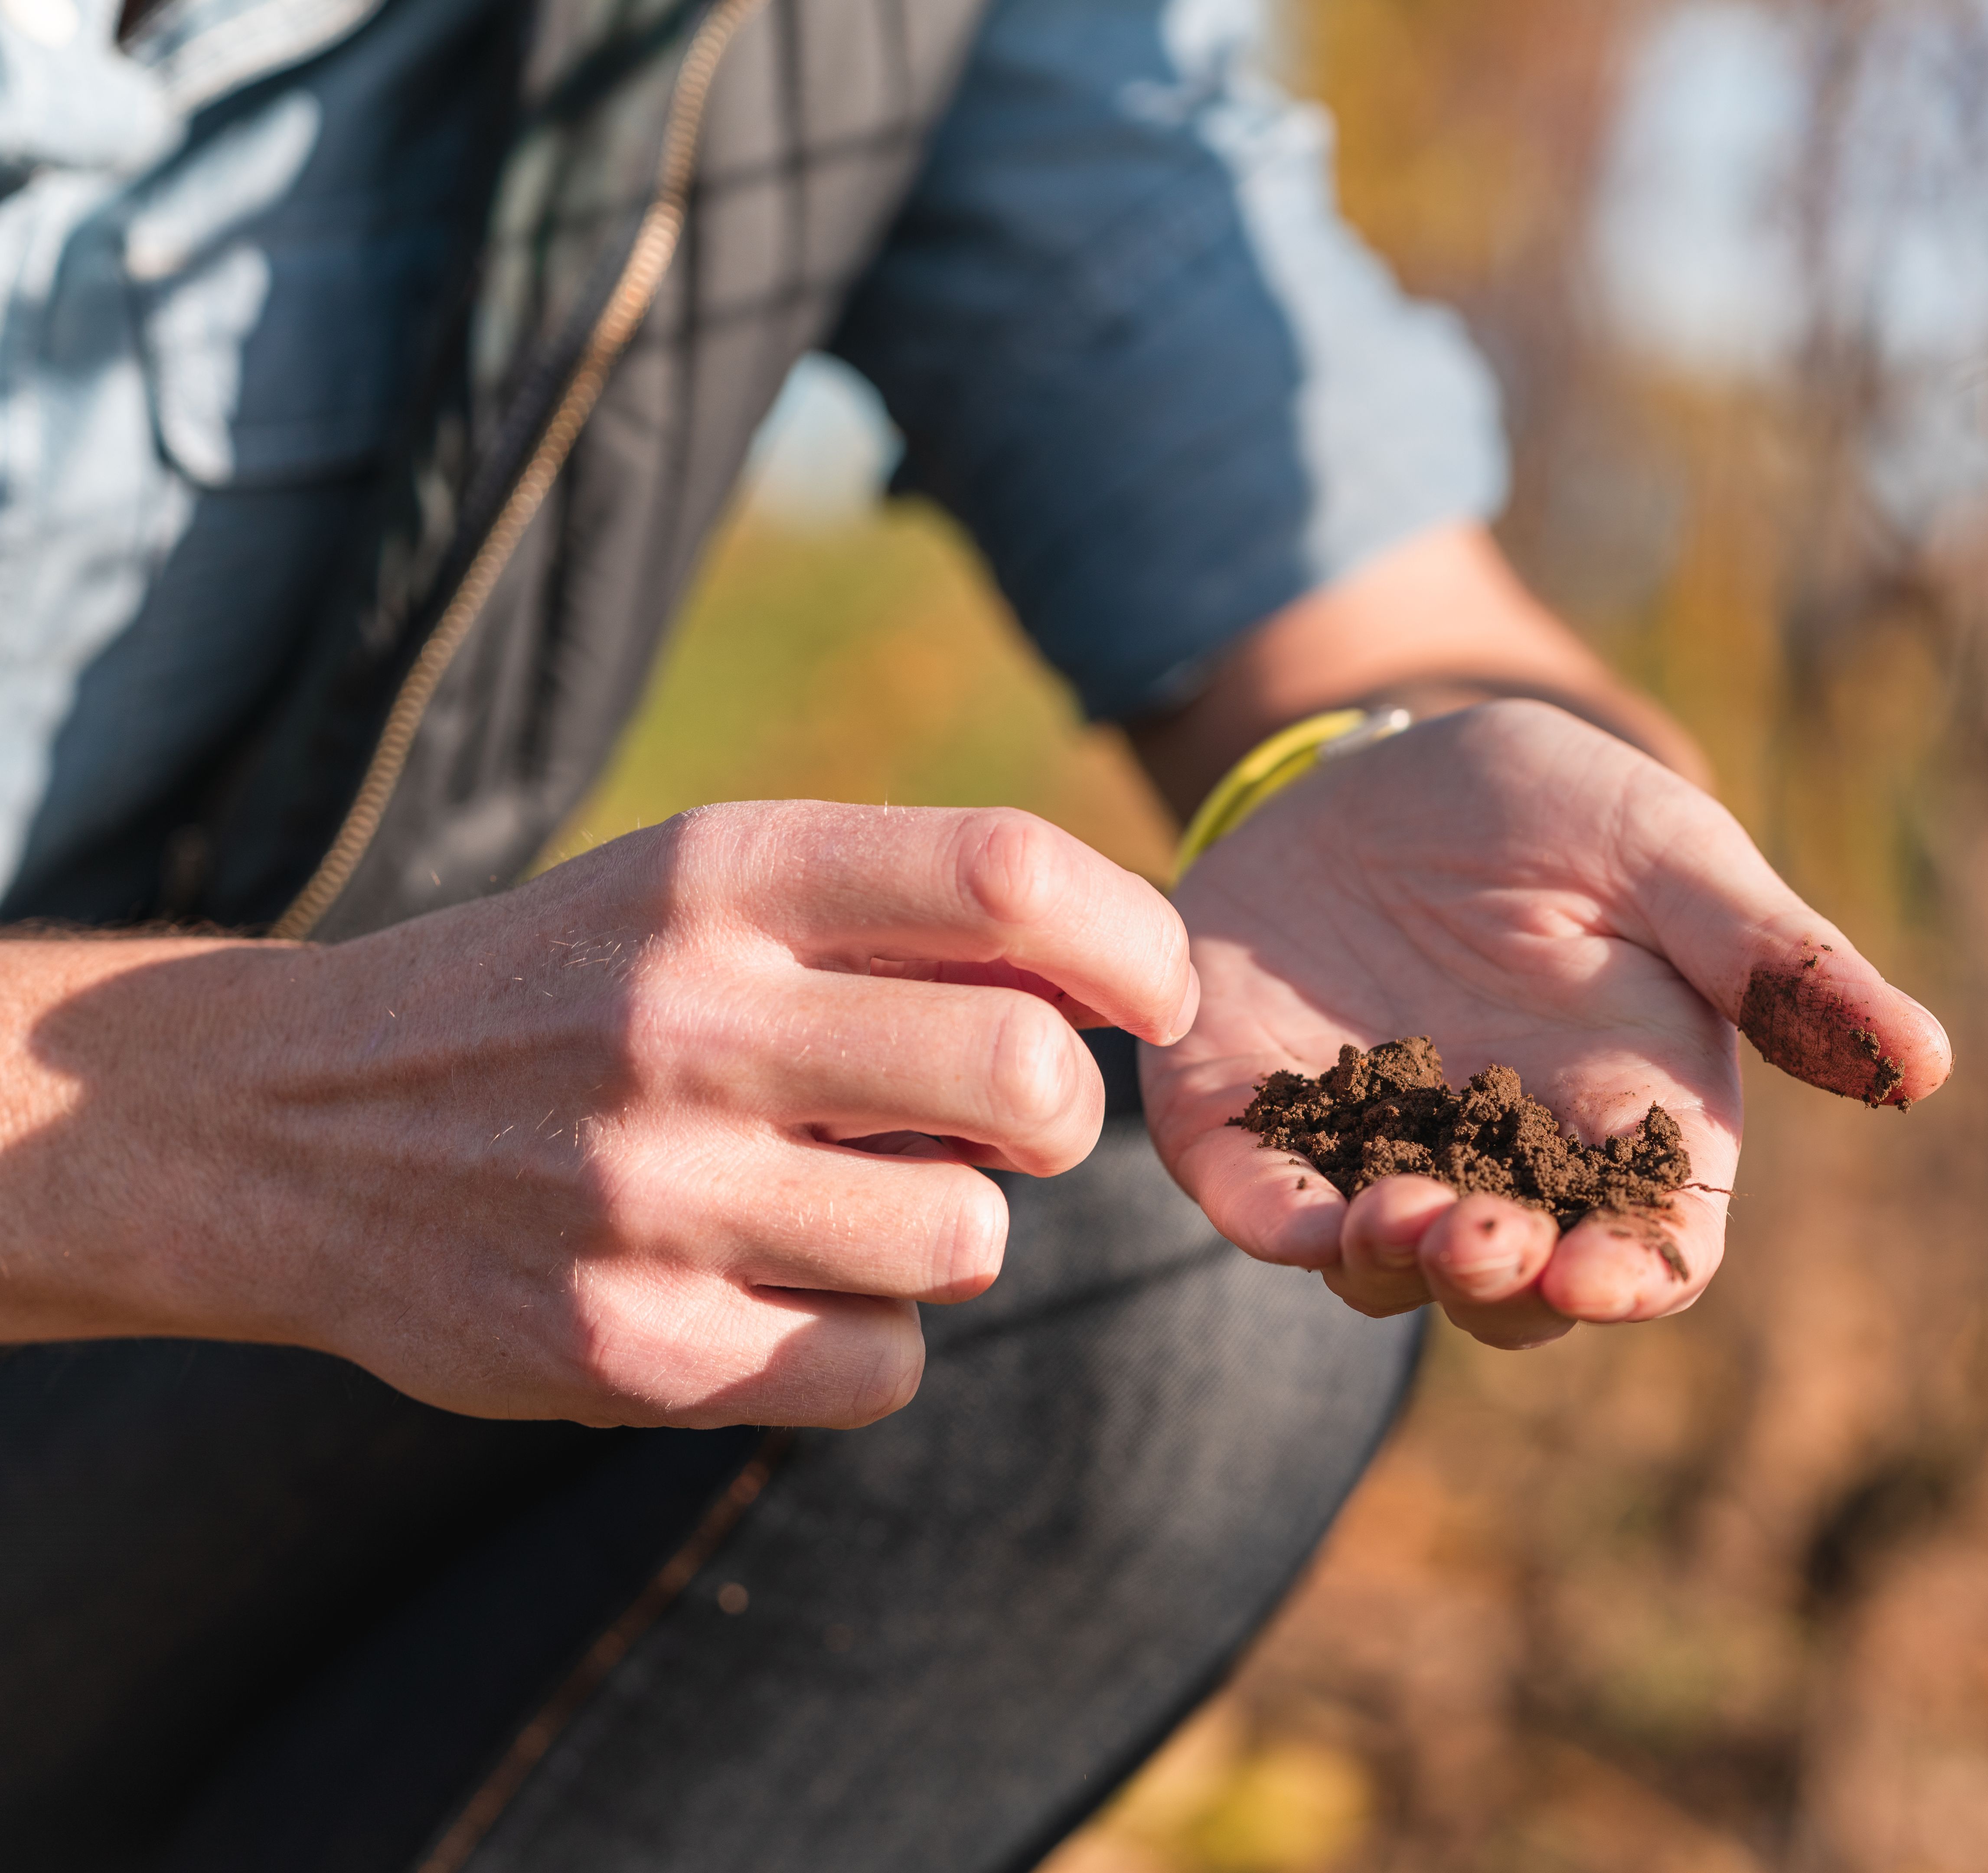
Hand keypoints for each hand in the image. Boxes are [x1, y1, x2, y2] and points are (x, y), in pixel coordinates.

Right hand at [0, 804, 1194, 1427]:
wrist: (289, 1125)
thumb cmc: (567, 993)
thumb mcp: (699, 887)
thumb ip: (897, 916)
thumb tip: (1113, 995)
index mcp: (720, 876)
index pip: (1009, 875)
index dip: (1133, 944)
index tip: (1151, 1001)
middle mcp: (686, 1019)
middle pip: (1027, 1079)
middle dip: (1054, 1118)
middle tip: (998, 1125)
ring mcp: (650, 1192)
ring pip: (970, 1244)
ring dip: (954, 1236)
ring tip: (856, 1205)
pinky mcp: (625, 1348)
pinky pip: (881, 1366)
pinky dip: (868, 1339)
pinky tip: (781, 1290)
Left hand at [1140, 701, 1949, 1347]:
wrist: (1374, 763)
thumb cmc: (1550, 807)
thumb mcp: (1666, 853)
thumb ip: (1771, 962)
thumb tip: (1925, 1066)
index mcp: (1626, 1114)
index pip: (1654, 1244)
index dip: (1636, 1277)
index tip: (1605, 1275)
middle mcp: (1503, 1163)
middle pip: (1520, 1287)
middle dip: (1500, 1282)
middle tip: (1473, 1237)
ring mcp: (1374, 1152)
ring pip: (1389, 1269)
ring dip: (1392, 1263)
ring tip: (1388, 1214)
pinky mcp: (1256, 1124)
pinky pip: (1261, 1203)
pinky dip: (1272, 1222)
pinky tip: (1280, 1215)